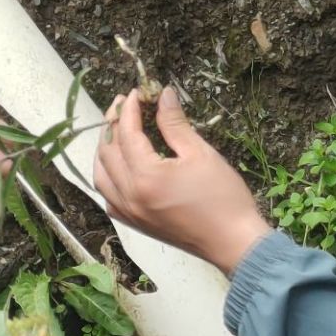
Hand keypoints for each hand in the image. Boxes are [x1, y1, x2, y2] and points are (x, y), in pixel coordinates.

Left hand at [95, 88, 271, 276]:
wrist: (234, 242)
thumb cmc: (223, 197)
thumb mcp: (200, 154)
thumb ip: (175, 124)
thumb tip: (163, 95)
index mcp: (146, 177)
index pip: (126, 134)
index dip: (129, 110)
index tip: (136, 93)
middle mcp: (130, 196)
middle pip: (108, 153)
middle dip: (113, 125)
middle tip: (124, 105)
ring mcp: (130, 213)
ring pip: (101, 176)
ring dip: (104, 151)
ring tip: (116, 131)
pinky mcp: (136, 224)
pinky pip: (109, 198)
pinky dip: (107, 178)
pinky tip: (118, 167)